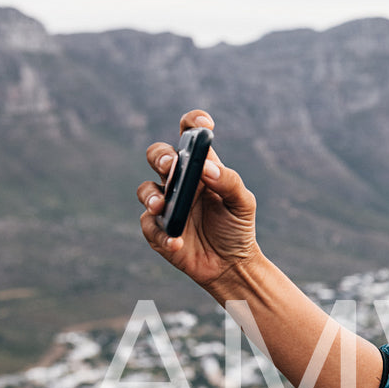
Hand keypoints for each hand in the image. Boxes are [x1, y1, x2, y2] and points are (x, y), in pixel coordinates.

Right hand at [136, 109, 260, 294]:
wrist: (230, 265)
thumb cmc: (236, 227)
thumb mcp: (242, 204)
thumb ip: (229, 182)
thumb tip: (207, 168)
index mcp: (200, 167)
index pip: (190, 136)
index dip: (193, 123)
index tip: (203, 124)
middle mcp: (178, 181)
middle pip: (159, 156)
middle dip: (161, 157)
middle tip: (171, 165)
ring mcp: (165, 204)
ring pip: (146, 189)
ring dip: (151, 195)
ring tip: (162, 206)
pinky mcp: (157, 229)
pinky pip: (150, 226)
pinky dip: (162, 234)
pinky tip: (177, 242)